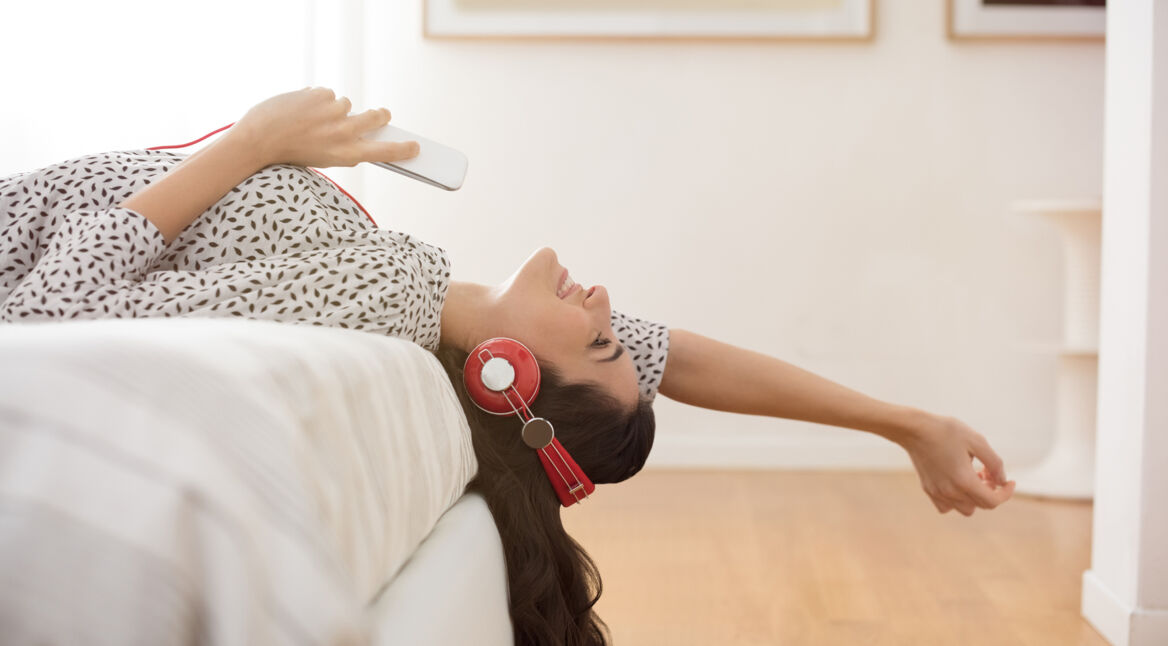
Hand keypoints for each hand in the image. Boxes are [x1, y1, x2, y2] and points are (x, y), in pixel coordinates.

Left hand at [229, 87, 419, 168]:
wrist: (259, 139)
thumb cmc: (290, 153)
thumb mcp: (324, 158)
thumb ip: (347, 145)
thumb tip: (366, 130)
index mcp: (347, 154)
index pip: (384, 152)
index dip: (403, 149)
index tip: (416, 147)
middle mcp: (345, 133)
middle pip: (376, 117)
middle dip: (379, 115)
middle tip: (379, 115)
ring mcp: (334, 112)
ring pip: (346, 104)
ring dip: (334, 108)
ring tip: (312, 119)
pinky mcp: (322, 94)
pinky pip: (327, 94)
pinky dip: (317, 99)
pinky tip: (301, 109)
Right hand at [897, 413, 1016, 515]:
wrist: (914, 429)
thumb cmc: (947, 431)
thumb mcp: (977, 441)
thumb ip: (995, 463)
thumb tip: (1002, 480)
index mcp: (964, 480)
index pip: (993, 501)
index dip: (1006, 493)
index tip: (1010, 482)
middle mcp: (950, 492)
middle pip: (981, 505)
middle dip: (991, 491)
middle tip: (988, 472)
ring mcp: (938, 493)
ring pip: (965, 509)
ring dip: (974, 498)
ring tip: (972, 477)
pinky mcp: (928, 490)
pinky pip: (947, 506)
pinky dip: (956, 500)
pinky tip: (956, 483)